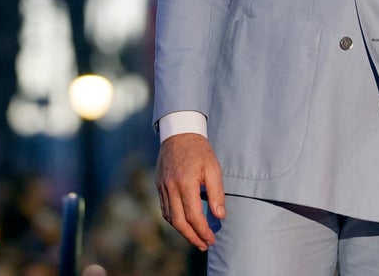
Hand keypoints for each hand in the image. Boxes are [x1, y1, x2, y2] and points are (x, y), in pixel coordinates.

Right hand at [155, 133, 225, 249]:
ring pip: (170, 217)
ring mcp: (163, 187)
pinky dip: (174, 220)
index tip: (212, 239)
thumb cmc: (199, 151)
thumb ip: (216, 193)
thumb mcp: (213, 168)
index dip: (203, 231)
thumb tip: (219, 216)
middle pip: (179, 222)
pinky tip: (184, 224)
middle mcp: (171, 187)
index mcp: (185, 183)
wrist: (179, 133)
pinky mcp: (159, 185)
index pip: (193, 215)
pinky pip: (165, 209)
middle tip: (204, 245)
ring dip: (183, 231)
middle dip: (192, 237)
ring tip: (196, 238)